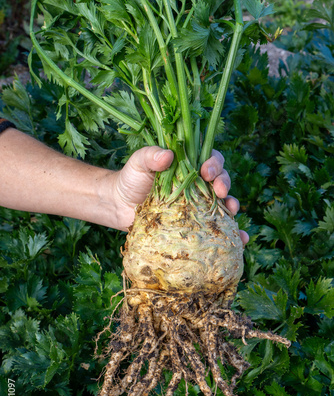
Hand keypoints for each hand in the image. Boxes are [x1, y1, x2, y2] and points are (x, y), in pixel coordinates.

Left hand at [111, 146, 248, 243]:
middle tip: (219, 191)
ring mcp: (198, 204)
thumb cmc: (130, 179)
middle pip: (221, 179)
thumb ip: (150, 156)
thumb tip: (168, 155)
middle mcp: (198, 183)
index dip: (214, 163)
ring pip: (223, 203)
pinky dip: (232, 234)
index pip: (210, 159)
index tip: (205, 171)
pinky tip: (240, 240)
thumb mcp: (139, 163)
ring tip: (232, 212)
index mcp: (189, 164)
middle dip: (225, 183)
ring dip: (232, 206)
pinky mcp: (195, 224)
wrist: (120, 206)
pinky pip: (217, 228)